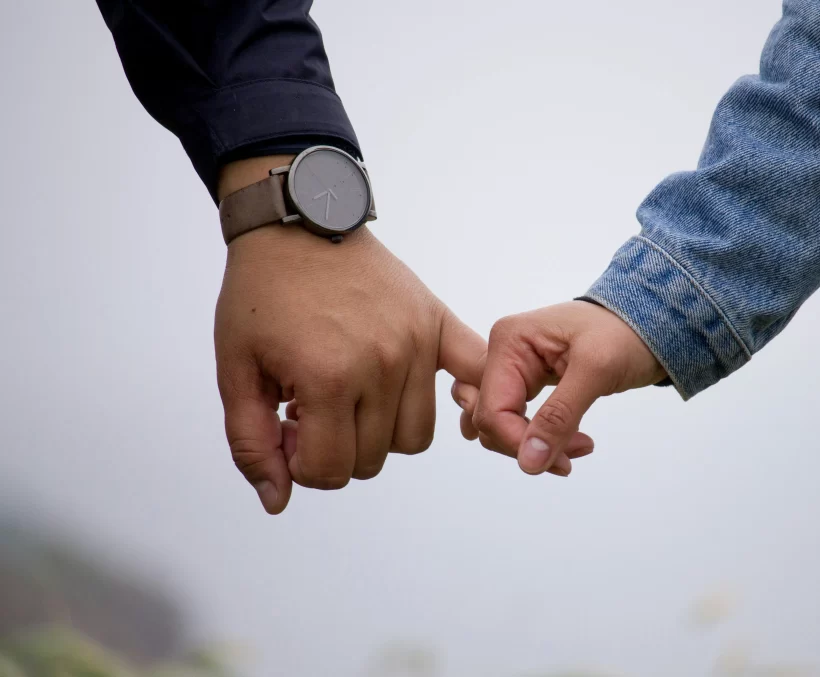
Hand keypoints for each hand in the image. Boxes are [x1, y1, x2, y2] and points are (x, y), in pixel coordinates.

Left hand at [214, 157, 485, 513]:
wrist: (296, 225)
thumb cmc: (261, 295)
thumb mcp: (236, 371)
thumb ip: (252, 444)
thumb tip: (279, 500)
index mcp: (329, 378)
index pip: (330, 471)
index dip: (301, 464)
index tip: (288, 429)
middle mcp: (383, 365)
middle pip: (372, 460)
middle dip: (336, 449)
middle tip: (312, 410)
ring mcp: (416, 343)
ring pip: (414, 437)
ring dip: (381, 433)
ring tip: (351, 396)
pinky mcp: (436, 321)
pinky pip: (471, 373)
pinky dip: (465, 394)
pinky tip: (421, 392)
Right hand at [452, 301, 666, 474]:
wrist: (648, 324)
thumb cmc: (625, 333)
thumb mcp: (596, 371)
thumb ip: (559, 416)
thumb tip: (528, 463)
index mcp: (509, 341)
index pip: (492, 410)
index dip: (519, 443)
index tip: (562, 461)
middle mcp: (503, 353)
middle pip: (491, 421)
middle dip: (529, 446)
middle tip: (575, 454)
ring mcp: (513, 369)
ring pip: (502, 426)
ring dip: (535, 446)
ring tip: (578, 445)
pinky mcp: (527, 383)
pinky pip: (518, 421)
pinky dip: (539, 438)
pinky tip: (569, 440)